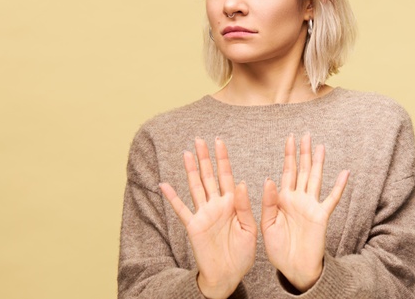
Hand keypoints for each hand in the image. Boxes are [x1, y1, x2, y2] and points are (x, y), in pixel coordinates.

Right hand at [159, 137, 256, 298]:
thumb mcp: (250, 228)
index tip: (219, 141)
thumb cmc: (242, 253)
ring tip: (186, 153)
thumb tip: (240, 183)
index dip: (222, 158)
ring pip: (196, 187)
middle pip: (209, 176)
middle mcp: (217, 205)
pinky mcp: (194, 226)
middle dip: (205, 158)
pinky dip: (173, 197)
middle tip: (200, 139)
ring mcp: (204, 214)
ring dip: (190, 170)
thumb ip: (245, 206)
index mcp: (232, 203)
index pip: (227, 175)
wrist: (229, 275)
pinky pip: (181, 209)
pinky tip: (164, 185)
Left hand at [261, 134, 349, 291]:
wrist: (293, 268)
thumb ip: (268, 202)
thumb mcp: (266, 224)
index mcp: (283, 199)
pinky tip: (345, 173)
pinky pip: (332, 198)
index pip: (287, 171)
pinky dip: (339, 185)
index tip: (290, 138)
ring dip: (318, 163)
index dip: (288, 154)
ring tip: (321, 146)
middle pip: (302, 170)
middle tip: (306, 134)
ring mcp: (311, 205)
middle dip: (303, 152)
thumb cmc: (278, 248)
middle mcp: (298, 198)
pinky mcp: (321, 215)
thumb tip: (269, 179)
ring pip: (316, 178)